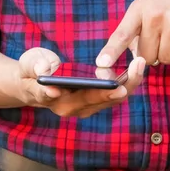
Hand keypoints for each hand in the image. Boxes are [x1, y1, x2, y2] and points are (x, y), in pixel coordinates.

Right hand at [17, 48, 145, 117]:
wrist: (31, 82)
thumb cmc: (30, 70)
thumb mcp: (29, 64)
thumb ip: (35, 66)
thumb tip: (47, 74)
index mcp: (58, 101)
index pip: (81, 100)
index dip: (98, 94)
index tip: (116, 87)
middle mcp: (75, 108)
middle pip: (105, 100)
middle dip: (124, 84)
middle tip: (137, 65)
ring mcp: (87, 106)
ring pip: (115, 99)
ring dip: (130, 82)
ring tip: (140, 62)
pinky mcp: (96, 101)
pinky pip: (116, 93)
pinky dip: (128, 80)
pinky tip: (137, 65)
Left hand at [96, 0, 169, 66]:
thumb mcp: (149, 5)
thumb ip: (136, 30)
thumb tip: (133, 57)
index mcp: (139, 9)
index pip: (121, 34)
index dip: (111, 52)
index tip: (101, 64)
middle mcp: (154, 14)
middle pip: (146, 57)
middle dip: (155, 52)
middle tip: (165, 33)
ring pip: (165, 58)